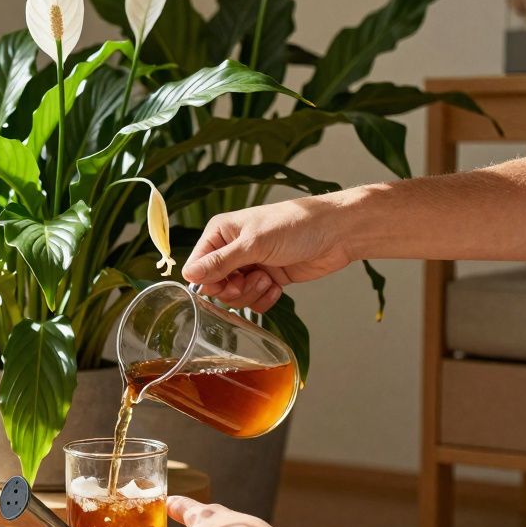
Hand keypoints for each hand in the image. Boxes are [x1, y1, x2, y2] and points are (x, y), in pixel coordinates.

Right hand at [181, 195, 355, 311]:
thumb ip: (220, 262)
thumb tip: (188, 274)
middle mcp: (232, 249)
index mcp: (221, 233)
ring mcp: (250, 265)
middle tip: (253, 278)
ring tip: (269, 278)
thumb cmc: (296, 225)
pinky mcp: (268, 278)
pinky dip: (265, 298)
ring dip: (251, 293)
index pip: (197, 265)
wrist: (337, 233)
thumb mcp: (254, 243)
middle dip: (234, 289)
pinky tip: (278, 286)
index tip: (229, 281)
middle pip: (215, 285)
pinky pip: (254, 301)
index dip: (209, 280)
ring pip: (235, 296)